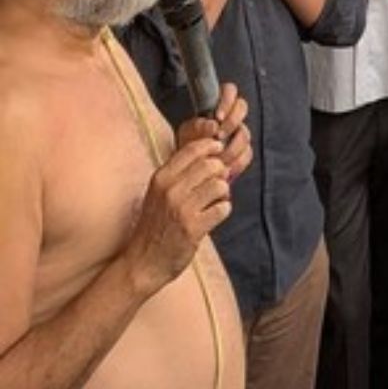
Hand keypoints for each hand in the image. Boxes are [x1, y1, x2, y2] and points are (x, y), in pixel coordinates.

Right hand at [119, 137, 232, 296]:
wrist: (142, 262)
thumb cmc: (155, 226)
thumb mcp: (159, 194)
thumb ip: (180, 175)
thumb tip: (211, 156)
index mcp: (161, 178)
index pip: (192, 149)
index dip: (211, 146)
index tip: (218, 150)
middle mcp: (170, 190)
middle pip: (211, 165)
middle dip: (220, 173)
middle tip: (216, 185)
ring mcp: (181, 209)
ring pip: (220, 186)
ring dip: (223, 194)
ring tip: (214, 202)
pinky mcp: (193, 227)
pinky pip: (223, 208)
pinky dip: (223, 211)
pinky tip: (212, 217)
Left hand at [175, 83, 252, 180]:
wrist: (190, 165)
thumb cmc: (188, 143)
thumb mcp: (188, 132)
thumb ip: (198, 126)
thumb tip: (213, 125)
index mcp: (218, 106)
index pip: (230, 90)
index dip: (227, 100)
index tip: (218, 116)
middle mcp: (231, 117)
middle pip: (242, 108)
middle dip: (232, 123)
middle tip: (219, 136)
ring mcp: (239, 133)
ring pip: (245, 134)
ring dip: (232, 147)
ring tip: (217, 156)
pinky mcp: (244, 151)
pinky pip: (247, 154)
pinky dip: (236, 162)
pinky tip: (225, 167)